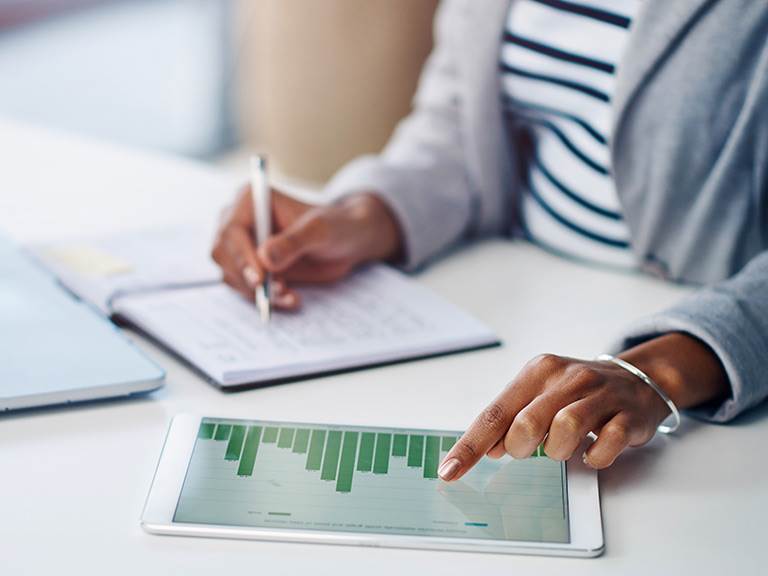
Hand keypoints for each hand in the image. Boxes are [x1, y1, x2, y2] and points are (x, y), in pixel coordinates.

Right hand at [212, 186, 401, 307]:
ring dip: (258, 292)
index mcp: (251, 200)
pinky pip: (246, 288)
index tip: (259, 279)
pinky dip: (265, 298)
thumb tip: (264, 257)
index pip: (230, 231)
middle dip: (247, 278)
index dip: (240, 257)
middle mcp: (240, 221)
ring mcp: (243, 246)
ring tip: (289, 295)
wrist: (348, 241)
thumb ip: (294, 242)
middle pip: (223, 255)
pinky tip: (291, 299)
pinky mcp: (252, 267)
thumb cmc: (336, 226)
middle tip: (275, 292)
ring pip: (233, 275)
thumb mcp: (320, 231)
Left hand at [438, 333, 728, 479]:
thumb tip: (489, 449)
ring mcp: (600, 394)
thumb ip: (512, 418)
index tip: (449, 471)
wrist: (638, 379)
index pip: (494, 413)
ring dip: (558, 450)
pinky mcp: (628, 414)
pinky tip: (592, 451)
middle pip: (527, 421)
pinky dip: (595, 456)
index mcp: (538, 371)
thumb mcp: (540, 395)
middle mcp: (567, 377)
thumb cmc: (578, 392)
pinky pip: (607, 443)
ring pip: (567, 428)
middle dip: (520, 447)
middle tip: (529, 449)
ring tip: (562, 449)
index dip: (470, 446)